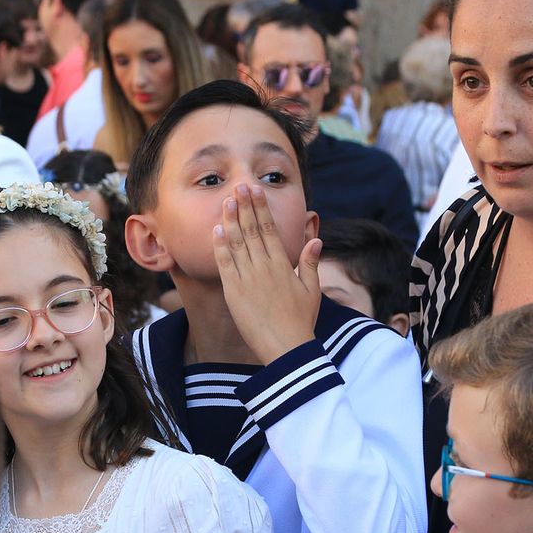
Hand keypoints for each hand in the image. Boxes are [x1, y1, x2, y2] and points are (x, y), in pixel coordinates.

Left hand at [213, 183, 321, 364]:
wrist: (286, 347)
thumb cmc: (301, 321)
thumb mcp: (312, 290)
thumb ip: (310, 263)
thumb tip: (316, 239)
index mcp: (283, 264)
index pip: (270, 229)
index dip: (261, 208)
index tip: (255, 191)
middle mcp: (264, 267)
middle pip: (252, 230)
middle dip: (245, 206)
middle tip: (238, 185)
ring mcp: (248, 278)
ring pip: (237, 243)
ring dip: (231, 220)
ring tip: (227, 200)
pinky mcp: (234, 292)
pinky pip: (225, 264)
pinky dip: (220, 246)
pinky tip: (216, 230)